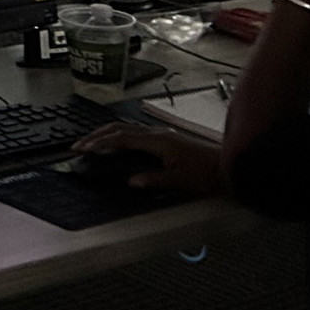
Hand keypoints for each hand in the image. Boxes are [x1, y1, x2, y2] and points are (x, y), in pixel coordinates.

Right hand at [72, 122, 224, 195]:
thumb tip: (130, 181)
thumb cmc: (207, 174)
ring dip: (108, 134)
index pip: (122, 139)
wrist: (229, 165)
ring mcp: (162, 134)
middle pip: (120, 129)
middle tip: (79, 144)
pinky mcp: (166, 139)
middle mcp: (158, 134)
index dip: (100, 143)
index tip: (83, 148)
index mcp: (158, 141)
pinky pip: (136, 133)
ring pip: (128, 128)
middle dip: (97, 135)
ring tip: (92, 141)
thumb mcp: (180, 180)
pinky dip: (120, 136)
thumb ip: (154, 179)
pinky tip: (117, 142)